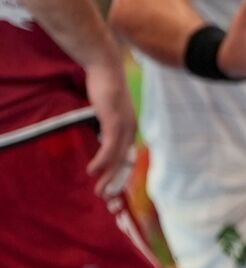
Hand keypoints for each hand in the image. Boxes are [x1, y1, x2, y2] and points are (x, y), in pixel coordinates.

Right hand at [83, 60, 135, 197]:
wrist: (105, 68)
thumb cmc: (104, 88)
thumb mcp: (107, 111)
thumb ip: (106, 125)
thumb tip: (101, 135)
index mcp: (130, 129)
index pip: (128, 158)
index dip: (120, 175)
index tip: (113, 190)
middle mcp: (131, 130)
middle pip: (125, 162)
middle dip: (116, 182)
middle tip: (106, 198)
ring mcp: (124, 126)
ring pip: (117, 158)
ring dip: (108, 177)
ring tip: (99, 192)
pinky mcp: (114, 121)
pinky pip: (109, 146)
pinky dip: (102, 161)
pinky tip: (92, 171)